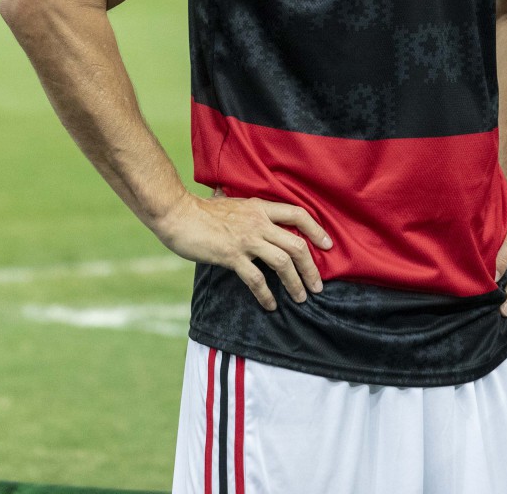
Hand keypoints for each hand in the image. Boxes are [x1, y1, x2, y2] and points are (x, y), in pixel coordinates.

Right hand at [150, 191, 330, 310]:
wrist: (177, 214)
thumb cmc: (199, 210)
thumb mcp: (227, 201)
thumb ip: (241, 206)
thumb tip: (239, 201)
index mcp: (259, 207)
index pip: (298, 214)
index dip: (316, 229)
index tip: (328, 245)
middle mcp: (258, 222)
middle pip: (297, 244)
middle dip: (311, 268)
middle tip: (317, 286)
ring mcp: (246, 239)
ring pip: (283, 263)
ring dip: (295, 283)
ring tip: (300, 298)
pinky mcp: (232, 255)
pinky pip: (256, 279)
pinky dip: (266, 295)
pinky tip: (270, 305)